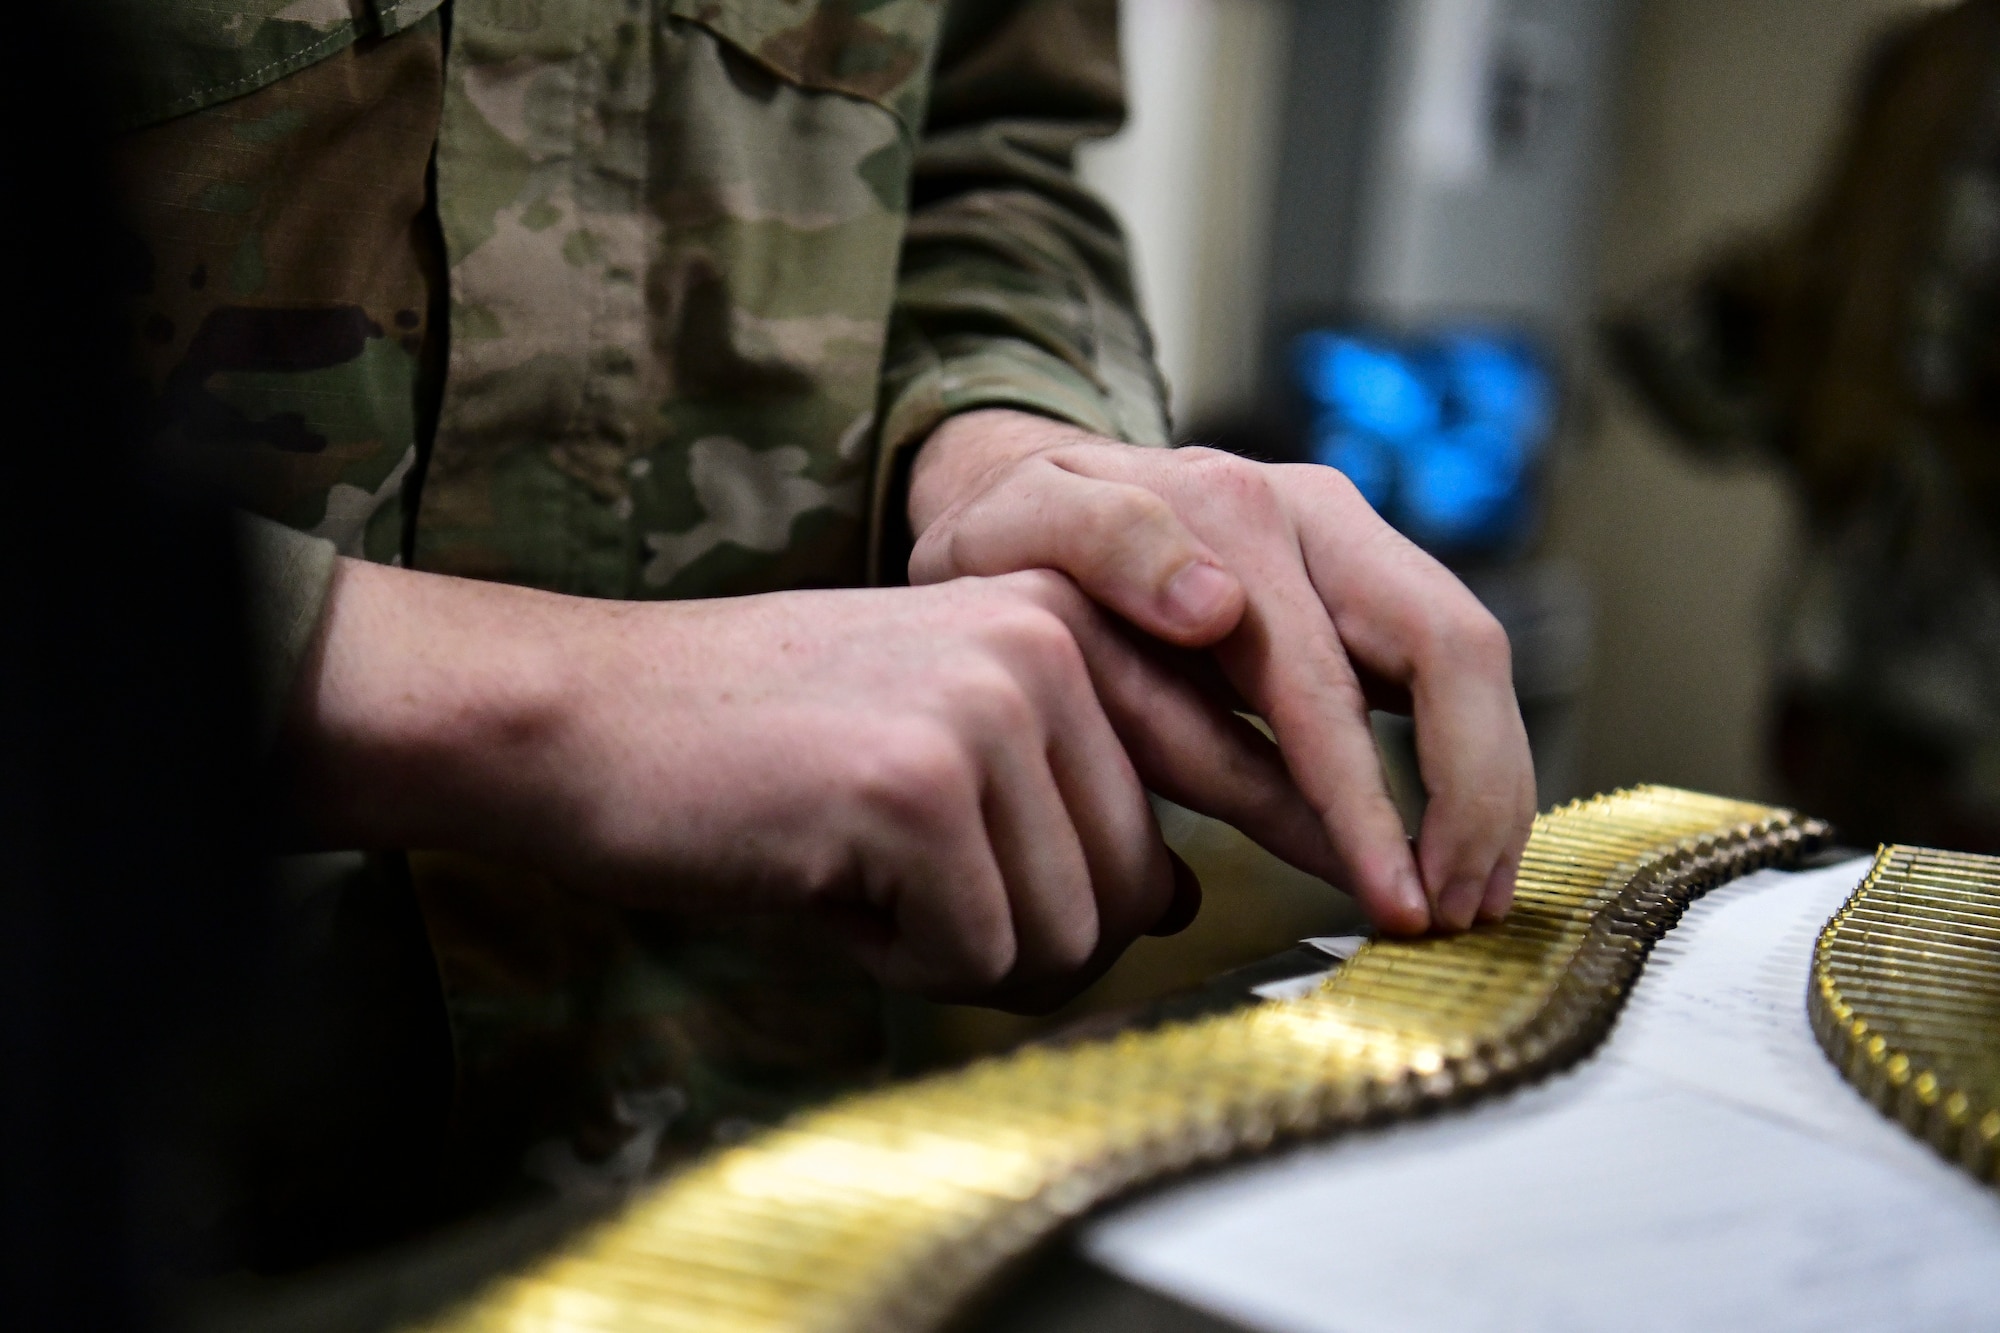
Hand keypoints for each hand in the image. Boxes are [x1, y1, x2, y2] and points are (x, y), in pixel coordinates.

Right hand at [284, 559, 1207, 1010]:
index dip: (1146, 884)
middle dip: (1026, 939)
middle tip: (906, 898)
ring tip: (857, 876)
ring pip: (1069, 938)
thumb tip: (1182, 902)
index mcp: (1063, 614)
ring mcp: (987, 704)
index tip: (1136, 907)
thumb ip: (1066, 806)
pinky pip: (979, 958)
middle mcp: (1047, 638)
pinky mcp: (918, 785)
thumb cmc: (752, 749)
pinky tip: (821, 884)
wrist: (578, 718)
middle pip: (1135, 891)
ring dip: (962, 954)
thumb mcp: (937, 747)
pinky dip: (898, 963)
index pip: (1181, 795)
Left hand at [907, 409, 1536, 934]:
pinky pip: (1441, 678)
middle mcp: (1317, 516)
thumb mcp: (1012, 526)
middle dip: (1476, 795)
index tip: (1396, 902)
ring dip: (1490, 787)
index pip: (1332, 678)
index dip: (1371, 803)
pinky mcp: (1360, 590)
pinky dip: (1466, 764)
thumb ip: (1104, 546)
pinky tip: (1458, 851)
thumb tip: (1215, 609)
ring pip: (1468, 662)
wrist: (1025, 482)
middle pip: (1454, 647)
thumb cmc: (1010, 532)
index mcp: (1235, 510)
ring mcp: (1350, 547)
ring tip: (1474, 902)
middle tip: (1461, 915)